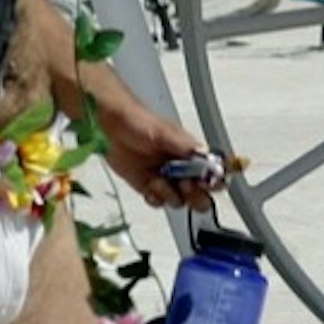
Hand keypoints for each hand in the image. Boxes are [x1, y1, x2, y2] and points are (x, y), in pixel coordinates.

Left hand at [96, 91, 222, 211]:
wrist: (108, 126)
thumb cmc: (136, 121)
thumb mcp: (162, 131)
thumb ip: (183, 145)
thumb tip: (204, 152)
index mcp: (191, 153)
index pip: (214, 171)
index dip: (215, 181)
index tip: (206, 182)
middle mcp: (182, 168)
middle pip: (202, 194)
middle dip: (196, 196)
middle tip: (184, 186)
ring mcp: (166, 179)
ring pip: (180, 201)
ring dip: (171, 196)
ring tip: (158, 181)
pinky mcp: (149, 186)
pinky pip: (160, 202)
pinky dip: (155, 198)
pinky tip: (149, 186)